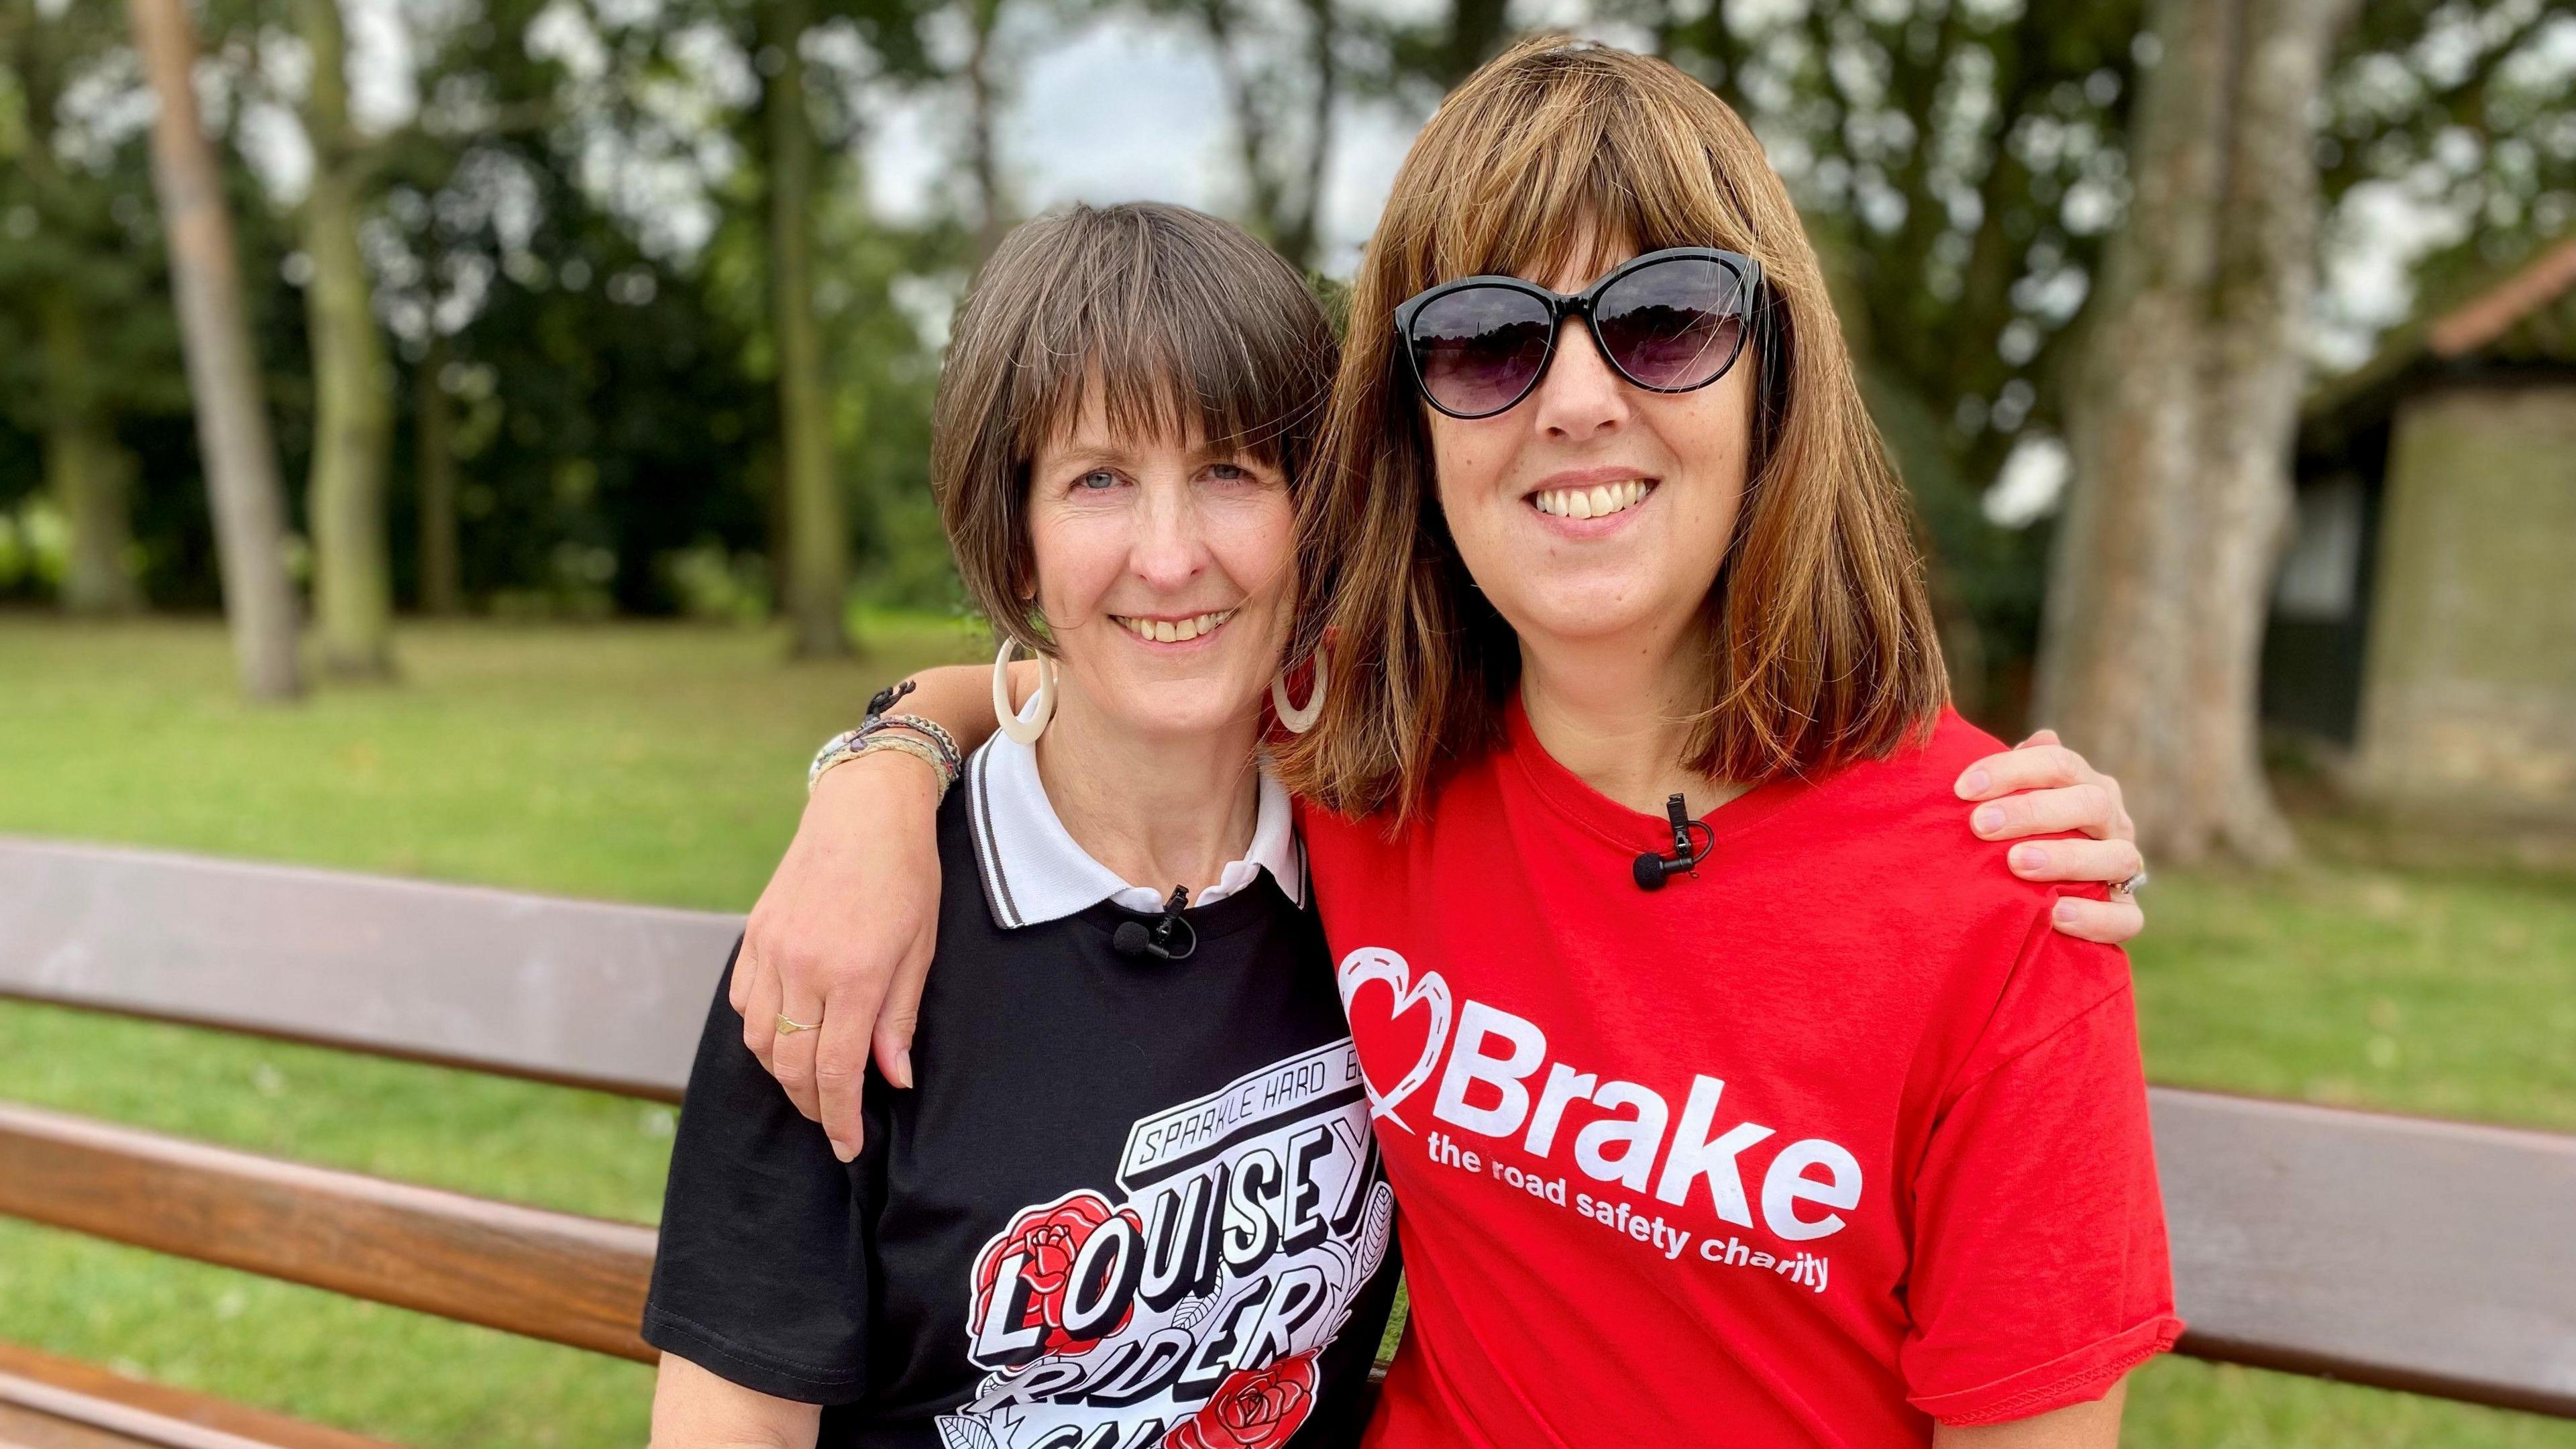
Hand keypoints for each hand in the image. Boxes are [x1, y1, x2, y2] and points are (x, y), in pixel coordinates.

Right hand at [730, 751, 946, 1160]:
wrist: (864, 810)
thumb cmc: (906, 876)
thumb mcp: (921, 949)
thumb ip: (899, 1019)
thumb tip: (893, 1079)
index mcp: (856, 974)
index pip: (837, 1071)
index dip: (840, 1118)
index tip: (846, 1146)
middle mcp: (805, 967)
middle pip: (791, 1065)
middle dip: (812, 1104)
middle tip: (833, 1119)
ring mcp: (772, 951)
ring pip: (759, 1041)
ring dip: (783, 1073)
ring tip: (812, 1082)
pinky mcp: (754, 936)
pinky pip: (744, 1004)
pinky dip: (760, 1033)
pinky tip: (785, 1036)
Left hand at [1953, 729, 2144, 945]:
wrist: (2050, 897)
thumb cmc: (2021, 837)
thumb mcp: (2016, 802)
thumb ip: (2022, 774)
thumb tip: (2040, 738)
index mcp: (2087, 786)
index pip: (2059, 763)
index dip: (2011, 769)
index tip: (1962, 788)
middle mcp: (2114, 822)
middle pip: (2089, 803)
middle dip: (2032, 811)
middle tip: (1980, 824)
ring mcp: (2125, 869)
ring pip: (2117, 857)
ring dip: (2065, 858)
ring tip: (2017, 864)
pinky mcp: (2127, 915)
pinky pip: (2126, 920)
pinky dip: (2093, 918)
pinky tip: (2055, 915)